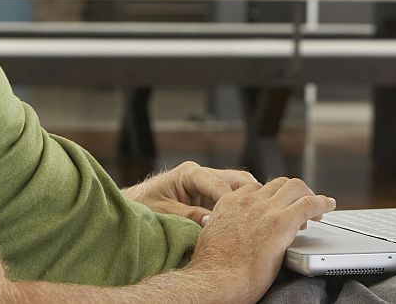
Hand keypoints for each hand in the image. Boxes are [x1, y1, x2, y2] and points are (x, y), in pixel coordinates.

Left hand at [123, 161, 258, 225]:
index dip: (233, 201)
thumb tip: (212, 222)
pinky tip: (251, 222)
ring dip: (250, 201)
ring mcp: (207, 183)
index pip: (220, 184)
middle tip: (263, 216)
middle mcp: (201, 174)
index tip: (245, 217)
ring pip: (239, 187)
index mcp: (190, 173)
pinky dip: (243, 207)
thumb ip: (188, 216)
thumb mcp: (163, 212)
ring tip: (262, 219)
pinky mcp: (209, 195)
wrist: (132, 207)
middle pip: (237, 180)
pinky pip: (232, 197)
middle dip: (251, 197)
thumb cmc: (143, 207)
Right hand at [188, 177, 335, 302]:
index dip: (273, 197)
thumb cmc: (213, 269)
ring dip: (309, 196)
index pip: (258, 188)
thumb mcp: (214, 237)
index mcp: (229, 203)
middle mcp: (248, 200)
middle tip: (302, 208)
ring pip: (295, 187)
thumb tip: (234, 235)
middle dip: (293, 193)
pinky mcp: (281, 222)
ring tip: (317, 208)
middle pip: (278, 183)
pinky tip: (329, 205)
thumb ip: (228, 228)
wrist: (214, 280)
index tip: (279, 208)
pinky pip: (309, 204)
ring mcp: (265, 209)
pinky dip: (322, 202)